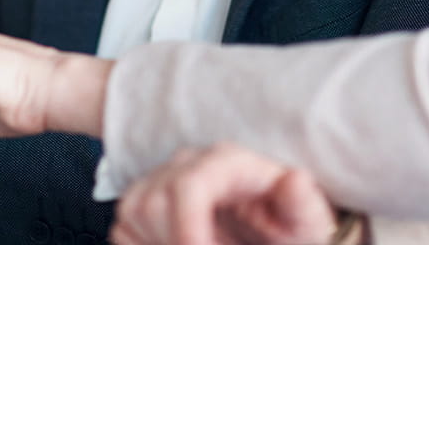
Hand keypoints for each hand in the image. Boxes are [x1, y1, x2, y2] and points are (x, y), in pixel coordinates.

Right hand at [111, 146, 342, 244]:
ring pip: (132, 218)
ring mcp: (156, 181)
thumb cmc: (287, 225)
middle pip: (152, 207)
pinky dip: (147, 251)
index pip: (189, 188)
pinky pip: (123, 232)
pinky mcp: (138, 205)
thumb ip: (302, 203)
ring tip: (205, 253)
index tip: (201, 261)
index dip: (187, 232)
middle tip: (211, 264)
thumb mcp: (306, 221)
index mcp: (226, 162)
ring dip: (163, 249)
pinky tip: (178, 252)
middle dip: (178, 247)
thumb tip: (295, 180)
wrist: (270, 231)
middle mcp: (184, 164)